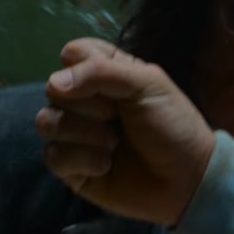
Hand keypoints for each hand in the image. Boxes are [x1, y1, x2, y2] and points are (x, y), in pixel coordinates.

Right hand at [36, 38, 216, 226]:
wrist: (186, 179)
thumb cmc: (172, 125)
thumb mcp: (148, 84)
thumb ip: (101, 72)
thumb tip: (53, 82)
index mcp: (104, 73)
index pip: (72, 54)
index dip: (84, 69)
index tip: (111, 85)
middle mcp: (83, 100)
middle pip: (53, 89)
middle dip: (90, 106)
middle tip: (118, 118)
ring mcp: (74, 134)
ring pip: (47, 122)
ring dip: (85, 134)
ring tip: (114, 144)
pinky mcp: (70, 167)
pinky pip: (52, 156)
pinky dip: (82, 160)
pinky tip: (107, 165)